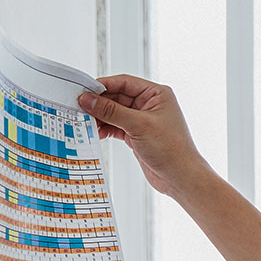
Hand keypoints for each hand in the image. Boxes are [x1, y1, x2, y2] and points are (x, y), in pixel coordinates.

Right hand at [78, 75, 208, 197]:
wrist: (181, 178)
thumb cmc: (171, 150)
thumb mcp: (138, 126)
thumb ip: (111, 111)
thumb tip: (88, 99)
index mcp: (157, 94)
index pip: (124, 82)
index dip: (103, 85)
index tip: (84, 91)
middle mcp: (150, 105)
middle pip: (117, 97)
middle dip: (99, 104)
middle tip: (79, 108)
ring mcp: (143, 120)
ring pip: (115, 113)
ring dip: (100, 117)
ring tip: (85, 122)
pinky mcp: (138, 135)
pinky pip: (116, 126)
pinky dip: (106, 128)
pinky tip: (96, 132)